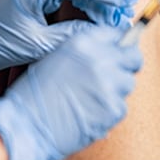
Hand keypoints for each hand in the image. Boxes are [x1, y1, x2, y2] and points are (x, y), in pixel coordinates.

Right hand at [0, 23, 142, 159]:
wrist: (26, 125)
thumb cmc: (34, 94)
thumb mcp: (55, 58)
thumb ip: (83, 52)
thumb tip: (107, 53)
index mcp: (82, 43)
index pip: (116, 34)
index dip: (117, 45)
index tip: (117, 53)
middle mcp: (100, 60)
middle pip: (133, 57)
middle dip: (127, 65)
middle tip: (115, 75)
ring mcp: (109, 85)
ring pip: (128, 83)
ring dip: (116, 90)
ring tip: (92, 99)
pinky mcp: (113, 109)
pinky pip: (121, 107)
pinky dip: (109, 111)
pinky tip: (89, 114)